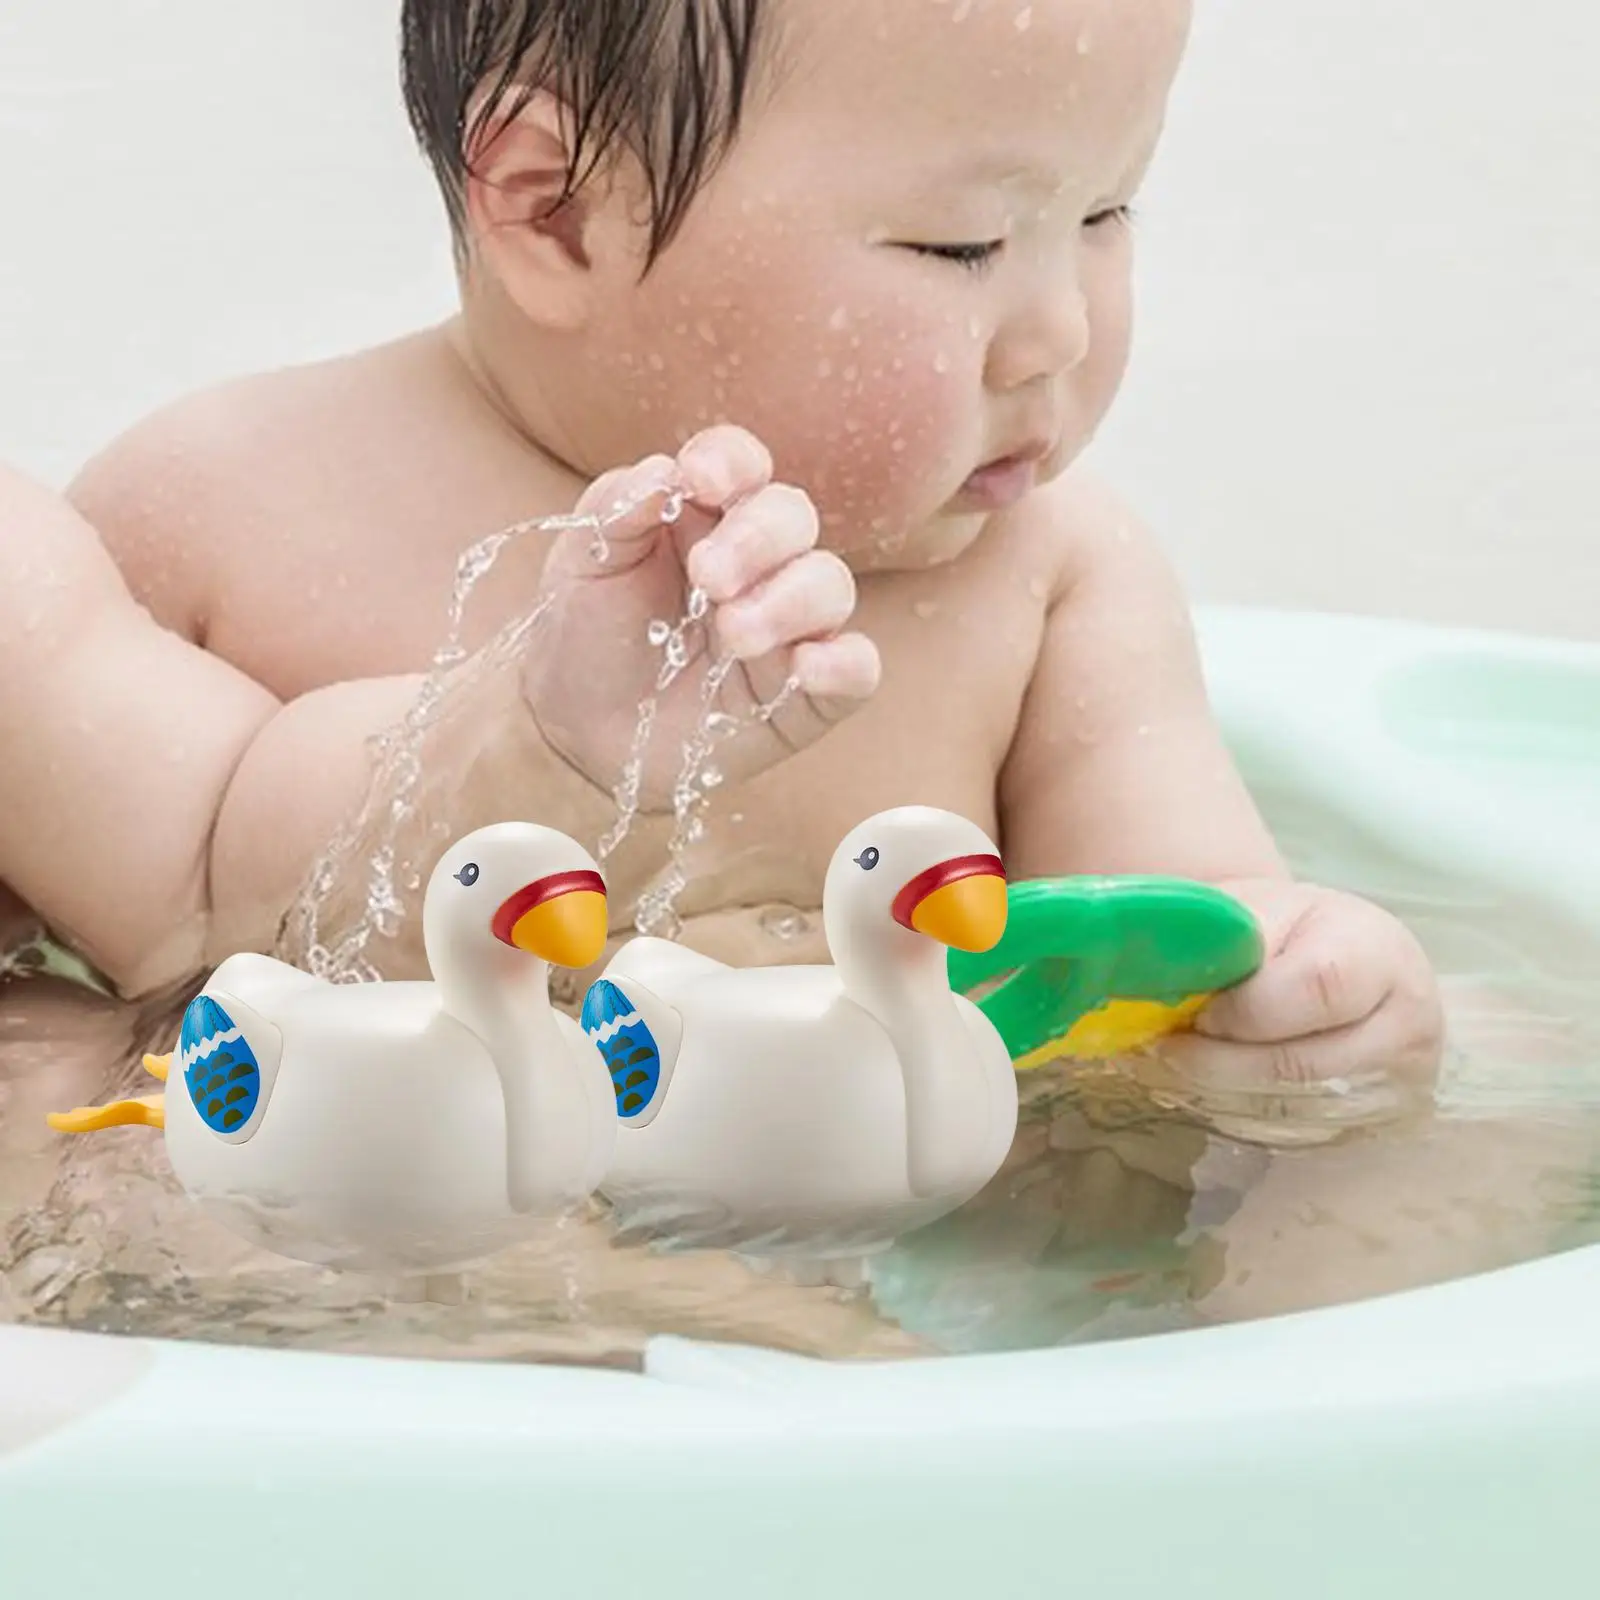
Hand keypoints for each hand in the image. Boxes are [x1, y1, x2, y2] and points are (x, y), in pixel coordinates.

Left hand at [523, 427, 879, 809]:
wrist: (581, 734)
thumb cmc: (588, 637)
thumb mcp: (583, 564)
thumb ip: (618, 509)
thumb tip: (666, 471)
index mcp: (707, 516)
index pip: (743, 466)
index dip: (733, 463)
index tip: (702, 483)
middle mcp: (761, 563)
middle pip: (794, 517)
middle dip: (757, 539)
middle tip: (708, 579)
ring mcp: (792, 627)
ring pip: (831, 586)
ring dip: (788, 602)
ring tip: (733, 636)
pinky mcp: (810, 693)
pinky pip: (858, 667)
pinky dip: (845, 664)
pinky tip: (806, 668)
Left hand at [1139, 880, 1444, 1140]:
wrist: (1337, 958)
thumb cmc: (1291, 932)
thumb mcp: (1261, 910)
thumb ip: (1222, 941)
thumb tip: (1164, 983)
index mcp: (1381, 956)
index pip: (1317, 988)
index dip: (1246, 1009)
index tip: (1199, 1011)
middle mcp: (1407, 1029)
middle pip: (1299, 1066)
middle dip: (1216, 1062)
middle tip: (1164, 1048)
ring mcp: (1397, 1089)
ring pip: (1289, 1114)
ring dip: (1217, 1095)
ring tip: (1177, 1065)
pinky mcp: (1372, 1130)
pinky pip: (1291, 1139)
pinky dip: (1235, 1115)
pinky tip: (1206, 1089)